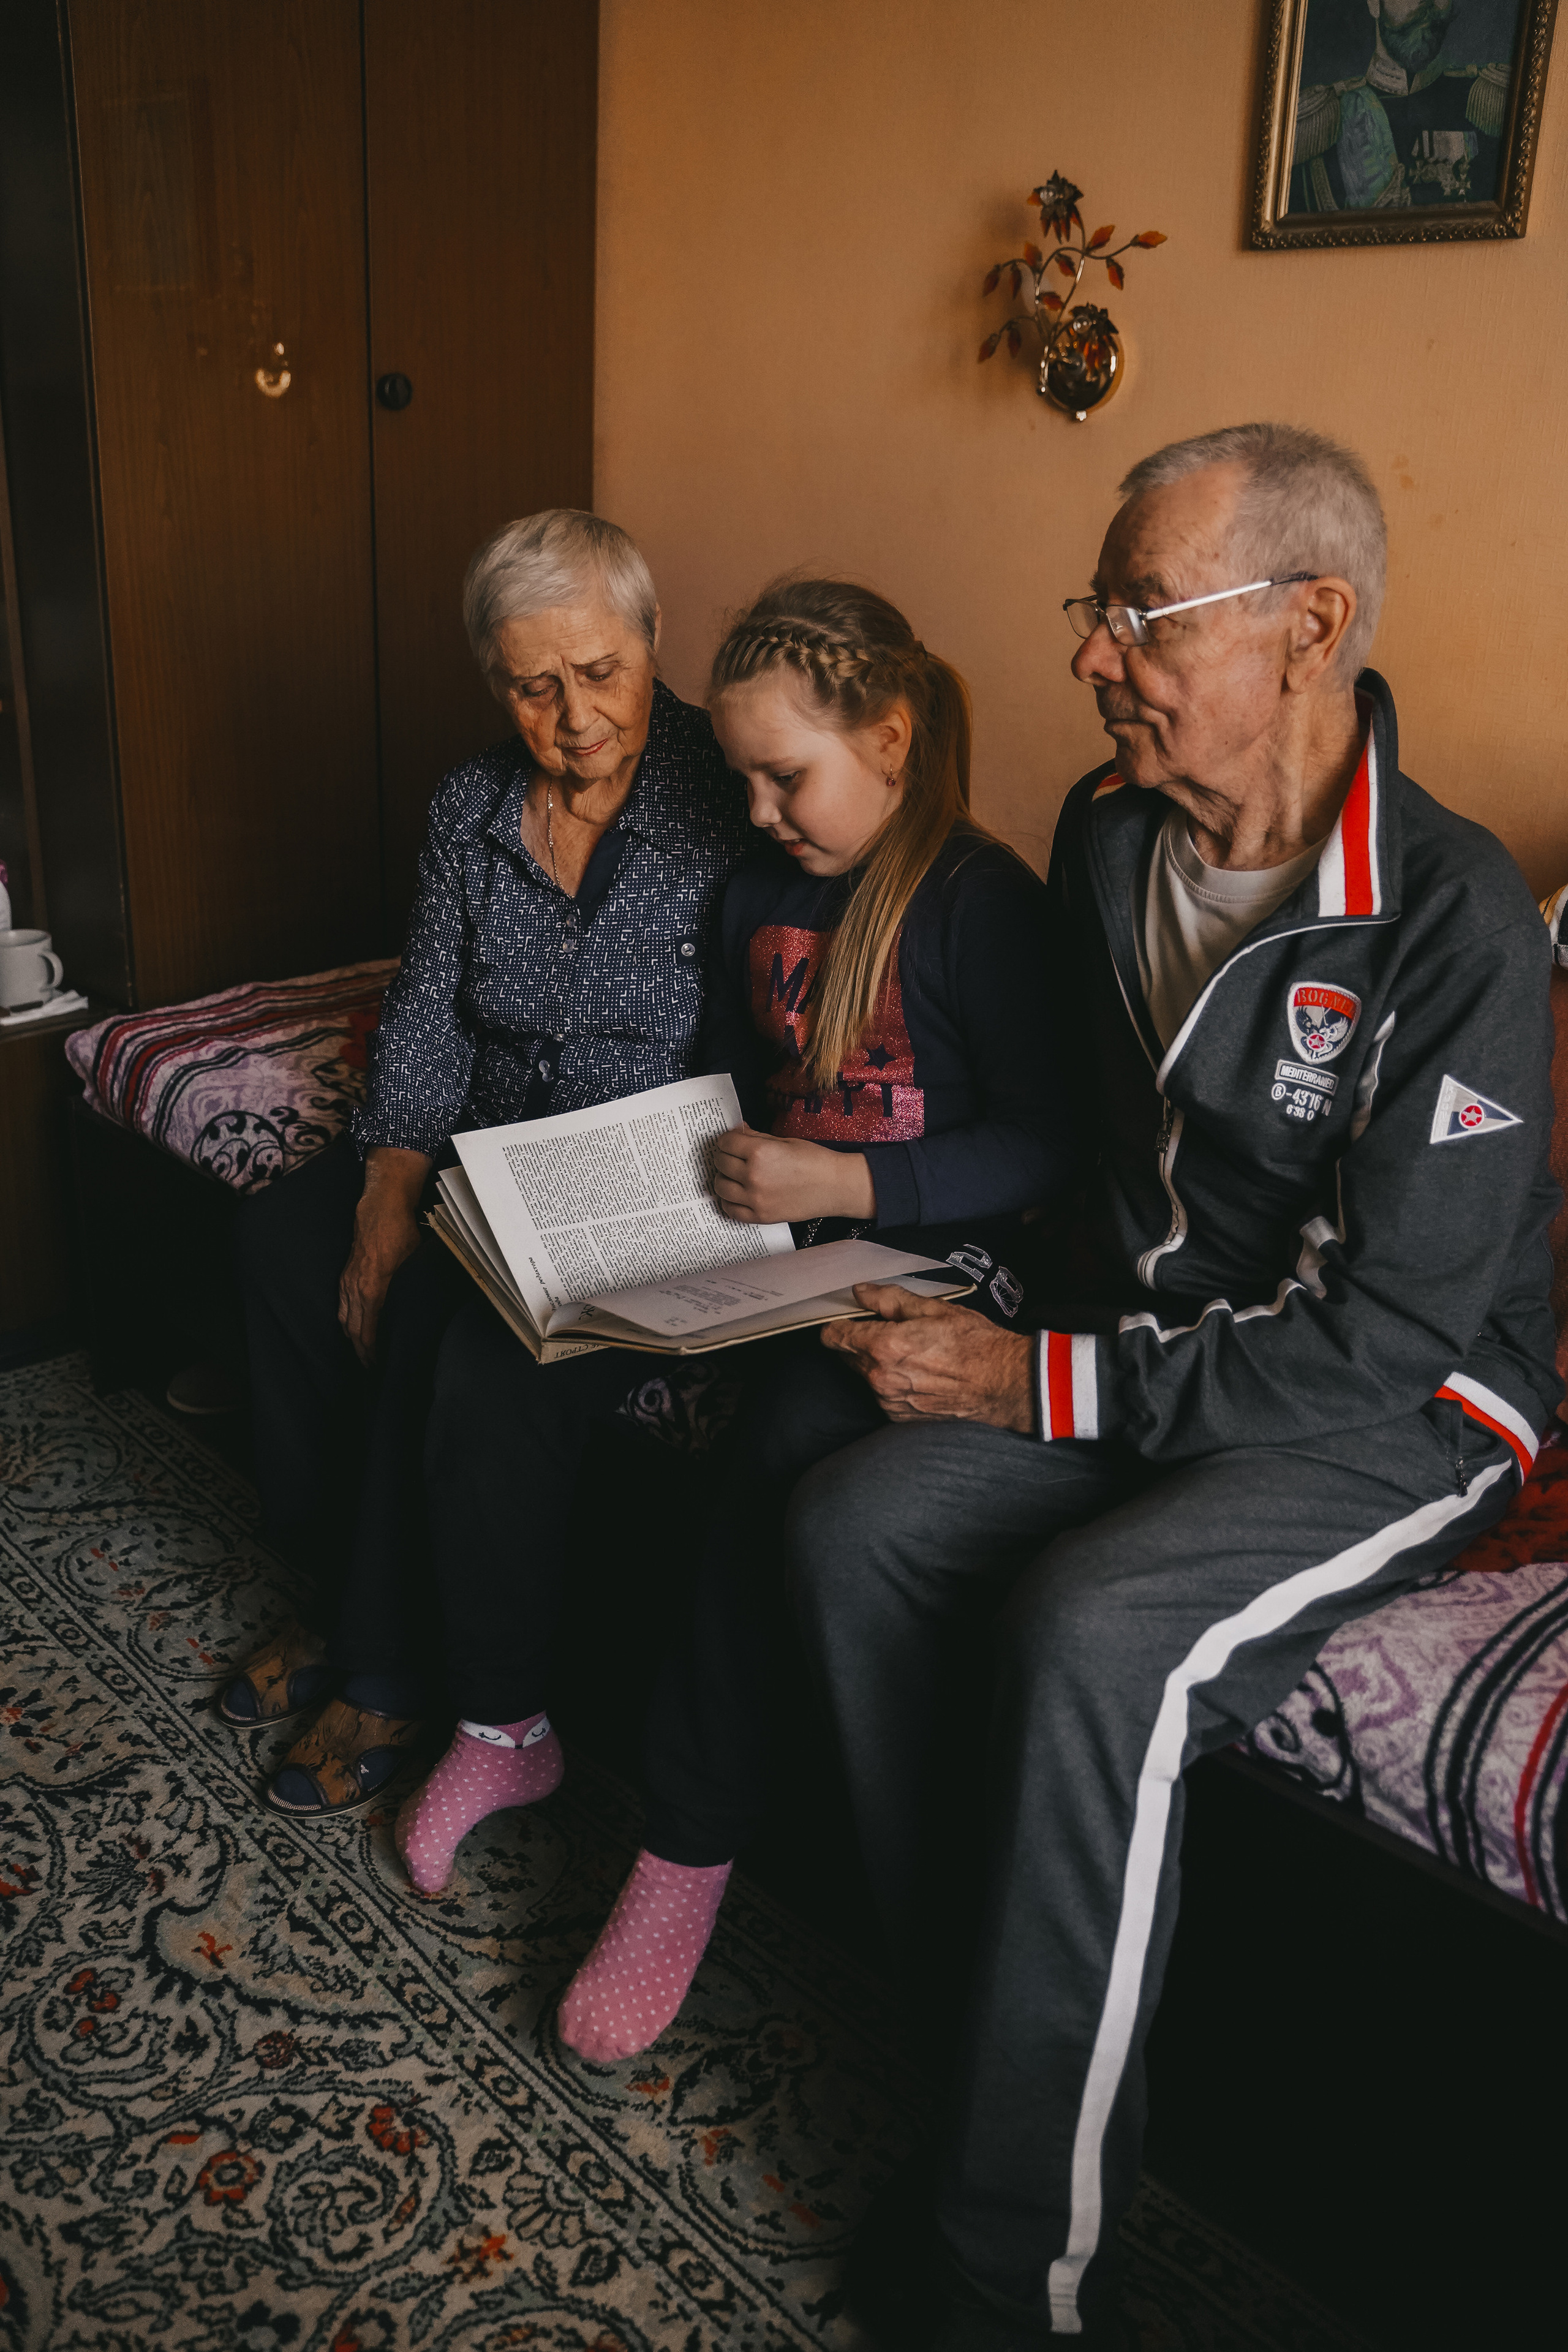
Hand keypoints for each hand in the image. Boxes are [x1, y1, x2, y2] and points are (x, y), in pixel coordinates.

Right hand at [338, 1146, 429, 1365]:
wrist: (379, 1209)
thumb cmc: (401, 1234)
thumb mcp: (414, 1263)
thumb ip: (413, 1289)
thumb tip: (424, 1311)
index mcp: (374, 1290)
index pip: (369, 1333)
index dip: (373, 1354)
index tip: (381, 1367)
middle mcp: (356, 1290)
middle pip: (354, 1333)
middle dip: (362, 1355)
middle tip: (372, 1370)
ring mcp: (348, 1283)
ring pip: (346, 1322)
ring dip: (353, 1342)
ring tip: (363, 1357)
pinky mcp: (345, 1277)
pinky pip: (342, 1308)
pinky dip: (347, 1324)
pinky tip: (353, 1332)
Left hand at [711, 1125, 875, 1224]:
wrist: (835, 1186)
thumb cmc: (814, 1160)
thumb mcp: (784, 1141)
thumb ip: (756, 1137)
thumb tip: (738, 1132)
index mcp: (759, 1152)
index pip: (725, 1142)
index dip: (727, 1139)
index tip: (732, 1142)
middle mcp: (753, 1175)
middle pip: (720, 1163)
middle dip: (724, 1156)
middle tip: (733, 1156)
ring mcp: (755, 1198)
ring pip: (720, 1186)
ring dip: (724, 1178)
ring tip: (733, 1175)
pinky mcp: (760, 1216)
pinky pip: (730, 1209)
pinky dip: (728, 1201)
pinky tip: (736, 1194)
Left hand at [822, 1283, 1035, 1430]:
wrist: (1001, 1383)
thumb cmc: (973, 1343)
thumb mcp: (932, 1308)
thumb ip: (889, 1299)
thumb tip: (861, 1292)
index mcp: (883, 1346)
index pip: (834, 1337)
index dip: (835, 1325)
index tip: (844, 1319)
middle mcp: (880, 1378)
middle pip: (848, 1356)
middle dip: (859, 1341)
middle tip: (886, 1330)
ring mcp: (889, 1400)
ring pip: (865, 1376)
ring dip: (875, 1363)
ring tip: (910, 1352)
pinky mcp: (900, 1416)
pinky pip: (882, 1394)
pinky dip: (890, 1382)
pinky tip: (917, 1372)